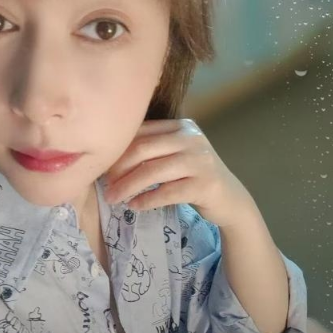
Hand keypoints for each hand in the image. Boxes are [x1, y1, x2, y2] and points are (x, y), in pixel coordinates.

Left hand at [103, 119, 255, 227]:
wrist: (230, 199)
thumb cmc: (195, 176)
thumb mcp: (176, 155)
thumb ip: (152, 149)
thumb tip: (109, 158)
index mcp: (181, 126)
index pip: (141, 133)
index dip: (118, 150)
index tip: (102, 168)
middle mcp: (191, 139)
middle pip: (143, 150)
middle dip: (119, 169)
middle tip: (105, 186)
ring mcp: (201, 160)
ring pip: (153, 172)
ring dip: (128, 186)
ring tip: (114, 198)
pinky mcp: (206, 185)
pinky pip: (168, 192)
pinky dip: (147, 200)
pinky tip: (135, 206)